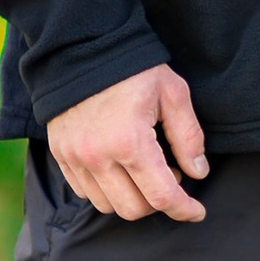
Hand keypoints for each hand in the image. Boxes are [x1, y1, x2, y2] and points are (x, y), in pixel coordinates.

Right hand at [46, 64, 209, 221]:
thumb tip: (198, 173)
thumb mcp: (173, 94)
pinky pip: (85, 192)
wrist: (82, 49)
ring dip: (132, 197)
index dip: (184, 209)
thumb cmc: (133, 69)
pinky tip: (121, 167)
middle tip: (170, 174)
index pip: (161, 196)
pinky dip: (107, 190)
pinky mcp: (61, 156)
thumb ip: (188, 137)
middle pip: (133, 209)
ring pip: (108, 205)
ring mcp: (75, 159)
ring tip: (145, 168)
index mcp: (130, 142)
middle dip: (158, 202)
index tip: (197, 211)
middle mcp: (98, 157)